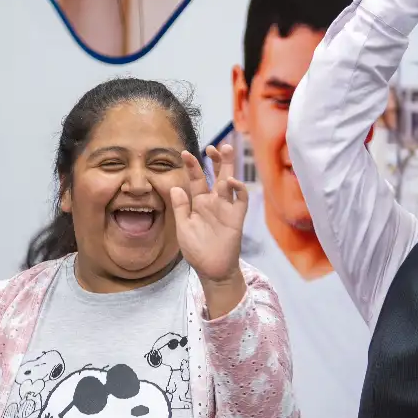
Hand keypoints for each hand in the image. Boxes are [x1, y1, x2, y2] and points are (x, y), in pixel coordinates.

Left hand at [170, 144, 247, 286]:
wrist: (211, 270)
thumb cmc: (196, 250)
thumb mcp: (183, 228)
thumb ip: (180, 208)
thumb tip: (176, 186)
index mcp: (199, 203)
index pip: (196, 179)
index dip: (192, 166)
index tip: (184, 153)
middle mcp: (214, 202)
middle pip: (217, 175)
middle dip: (217, 160)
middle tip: (214, 146)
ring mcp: (226, 209)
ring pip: (230, 182)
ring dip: (229, 167)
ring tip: (225, 151)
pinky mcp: (237, 218)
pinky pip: (241, 201)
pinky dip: (239, 190)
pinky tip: (232, 182)